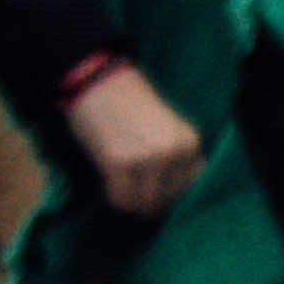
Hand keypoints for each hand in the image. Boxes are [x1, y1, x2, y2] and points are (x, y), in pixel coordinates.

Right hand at [64, 64, 201, 217]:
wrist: (94, 79)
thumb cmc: (128, 102)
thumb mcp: (166, 128)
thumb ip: (175, 157)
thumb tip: (172, 196)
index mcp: (189, 142)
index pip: (188, 187)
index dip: (168, 189)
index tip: (153, 184)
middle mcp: (173, 151)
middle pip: (167, 199)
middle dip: (149, 197)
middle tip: (132, 185)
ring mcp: (147, 158)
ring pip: (144, 204)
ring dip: (131, 200)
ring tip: (120, 184)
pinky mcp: (119, 162)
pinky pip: (121, 199)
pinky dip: (114, 197)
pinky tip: (108, 181)